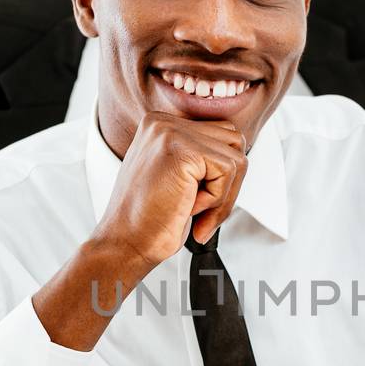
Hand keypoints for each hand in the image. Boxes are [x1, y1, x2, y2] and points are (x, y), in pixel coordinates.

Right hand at [93, 109, 248, 269]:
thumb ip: (200, 159)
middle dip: (228, 183)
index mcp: (160, 125)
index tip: (202, 202)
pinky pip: (228, 170)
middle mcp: (163, 123)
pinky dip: (217, 199)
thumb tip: (239, 155)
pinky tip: (188, 207)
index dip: (221, 175)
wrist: (125, 243)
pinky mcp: (181, 150)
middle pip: (233, 142)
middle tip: (203, 211)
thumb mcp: (176, 178)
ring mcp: (170, 132)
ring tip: (192, 209)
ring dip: (222, 194)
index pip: (220, 136)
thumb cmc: (150, 219)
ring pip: (235, 157)